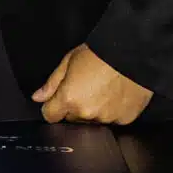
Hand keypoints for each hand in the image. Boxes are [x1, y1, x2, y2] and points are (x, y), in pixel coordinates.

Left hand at [33, 42, 153, 126]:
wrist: (134, 52)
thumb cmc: (102, 52)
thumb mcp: (69, 61)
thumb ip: (52, 83)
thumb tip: (38, 97)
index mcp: (69, 99)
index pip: (50, 115)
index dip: (52, 106)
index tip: (58, 98)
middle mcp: (87, 113)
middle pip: (72, 118)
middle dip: (74, 106)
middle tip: (85, 87)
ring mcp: (107, 118)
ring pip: (92, 120)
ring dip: (94, 110)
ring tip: (103, 89)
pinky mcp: (124, 119)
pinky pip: (112, 120)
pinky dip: (112, 110)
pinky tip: (116, 94)